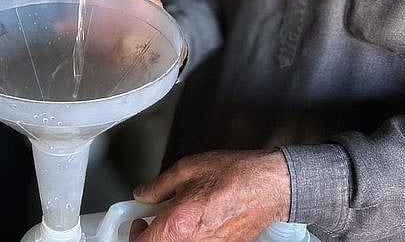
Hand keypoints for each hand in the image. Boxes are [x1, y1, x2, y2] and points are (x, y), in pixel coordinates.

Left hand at [129, 150, 290, 240]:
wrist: (268, 187)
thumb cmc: (234, 176)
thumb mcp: (187, 169)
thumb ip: (159, 185)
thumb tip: (143, 193)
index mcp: (178, 224)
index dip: (135, 234)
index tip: (139, 221)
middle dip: (153, 236)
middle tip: (154, 220)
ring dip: (172, 236)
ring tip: (179, 218)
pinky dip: (190, 237)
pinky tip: (197, 221)